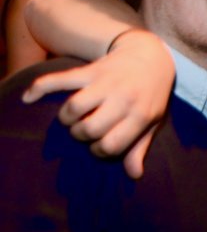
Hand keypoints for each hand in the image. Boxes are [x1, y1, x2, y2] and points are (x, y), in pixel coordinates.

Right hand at [21, 29, 173, 178]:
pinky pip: (60, 79)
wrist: (150, 56)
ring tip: (73, 118)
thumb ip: (139, 147)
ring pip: (74, 107)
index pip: (111, 145)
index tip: (100, 144)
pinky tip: (29, 98)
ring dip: (67, 118)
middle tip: (85, 129)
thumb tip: (134, 175)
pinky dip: (41, 88)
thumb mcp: (153, 121)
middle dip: (81, 135)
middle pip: (89, 128)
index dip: (99, 151)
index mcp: (140, 115)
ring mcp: (105, 83)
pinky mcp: (90, 70)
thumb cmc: (150, 95)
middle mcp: (123, 98)